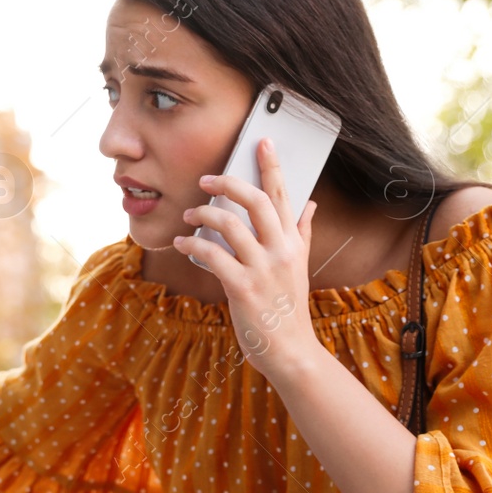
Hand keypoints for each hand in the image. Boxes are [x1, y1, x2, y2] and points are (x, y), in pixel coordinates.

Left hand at [173, 137, 321, 379]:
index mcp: (294, 242)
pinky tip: (181, 242)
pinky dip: (192, 244)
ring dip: (203, 214)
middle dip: (228, 183)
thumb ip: (302, 233)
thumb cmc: (288, 308)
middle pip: (255, 201)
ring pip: (229, 225)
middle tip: (205, 178)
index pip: (282, 195)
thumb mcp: (300, 266)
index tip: (262, 142)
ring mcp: (263, 269)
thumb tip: (309, 204)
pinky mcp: (243, 288)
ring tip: (188, 214)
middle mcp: (281, 250)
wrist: (291, 350)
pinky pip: (213, 255)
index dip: (272, 166)